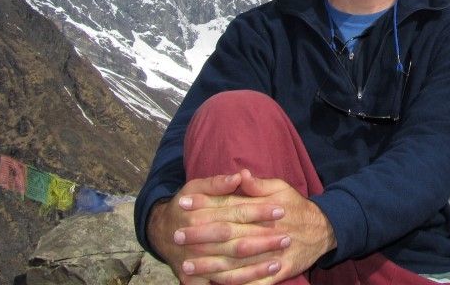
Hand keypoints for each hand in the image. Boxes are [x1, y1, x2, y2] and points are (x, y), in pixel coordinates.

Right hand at [146, 172, 290, 283]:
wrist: (161, 233)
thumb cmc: (184, 206)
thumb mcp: (195, 187)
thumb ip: (217, 183)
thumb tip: (239, 175)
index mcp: (200, 215)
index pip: (236, 212)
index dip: (260, 211)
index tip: (281, 209)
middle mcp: (199, 239)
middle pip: (237, 239)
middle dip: (264, 238)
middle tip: (287, 236)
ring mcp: (198, 261)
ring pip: (233, 263)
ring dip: (258, 261)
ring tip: (281, 255)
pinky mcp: (197, 279)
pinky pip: (226, 280)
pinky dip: (248, 278)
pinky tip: (267, 272)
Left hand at [178, 169, 336, 283]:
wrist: (324, 229)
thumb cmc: (297, 206)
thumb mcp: (281, 188)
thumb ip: (258, 185)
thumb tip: (239, 174)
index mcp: (264, 207)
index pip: (229, 204)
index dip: (205, 204)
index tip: (183, 203)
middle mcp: (266, 230)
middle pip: (228, 234)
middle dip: (201, 236)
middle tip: (177, 236)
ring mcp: (272, 253)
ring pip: (237, 261)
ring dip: (210, 265)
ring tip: (187, 266)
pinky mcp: (279, 272)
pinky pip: (254, 281)